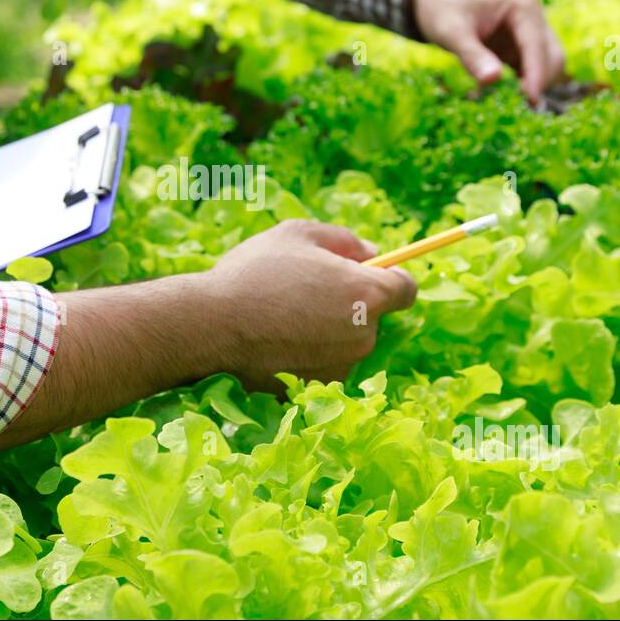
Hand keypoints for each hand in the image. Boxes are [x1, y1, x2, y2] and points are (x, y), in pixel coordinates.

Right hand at [202, 219, 417, 389]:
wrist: (212, 324)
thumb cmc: (256, 272)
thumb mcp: (299, 233)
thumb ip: (345, 240)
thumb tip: (371, 255)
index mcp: (368, 293)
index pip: (407, 288)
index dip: (389, 278)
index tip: (368, 274)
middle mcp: (363, 335)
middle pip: (372, 316)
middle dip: (350, 303)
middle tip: (308, 289)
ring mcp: (341, 366)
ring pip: (347, 342)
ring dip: (329, 330)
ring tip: (284, 315)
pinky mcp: (317, 387)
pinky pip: (322, 364)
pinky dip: (308, 353)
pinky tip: (276, 339)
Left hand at [413, 0, 564, 102]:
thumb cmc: (441, 10)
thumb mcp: (451, 33)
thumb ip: (472, 56)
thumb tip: (492, 80)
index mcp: (522, 5)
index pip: (537, 45)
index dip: (536, 74)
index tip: (530, 101)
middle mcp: (532, 16)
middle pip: (552, 55)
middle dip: (541, 81)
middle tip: (524, 109)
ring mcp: (528, 31)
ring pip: (548, 64)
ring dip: (536, 84)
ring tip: (517, 108)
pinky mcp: (520, 46)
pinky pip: (531, 69)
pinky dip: (526, 84)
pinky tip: (510, 100)